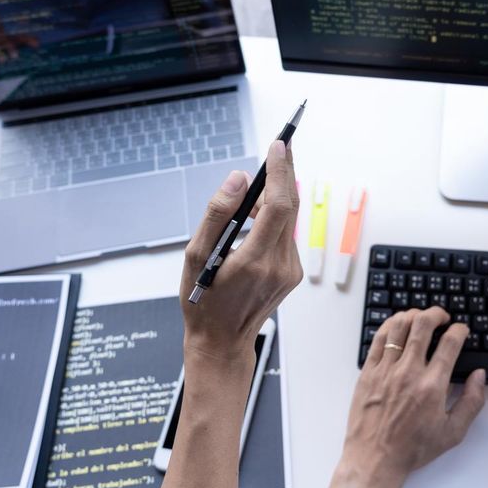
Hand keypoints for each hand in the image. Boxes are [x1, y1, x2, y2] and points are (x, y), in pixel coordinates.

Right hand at [180, 139, 301, 361]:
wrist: (221, 342)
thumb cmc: (202, 301)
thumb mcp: (195, 256)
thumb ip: (217, 214)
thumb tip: (239, 179)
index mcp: (255, 261)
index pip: (278, 205)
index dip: (280, 171)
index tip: (278, 145)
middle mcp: (280, 265)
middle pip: (290, 206)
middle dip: (285, 172)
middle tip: (279, 145)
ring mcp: (290, 270)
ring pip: (289, 219)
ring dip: (275, 197)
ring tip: (252, 190)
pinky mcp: (292, 272)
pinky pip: (286, 233)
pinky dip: (274, 217)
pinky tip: (255, 216)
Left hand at [341, 307, 484, 487]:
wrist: (375, 459)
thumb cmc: (413, 448)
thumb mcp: (453, 432)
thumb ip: (472, 402)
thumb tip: (479, 375)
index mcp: (432, 386)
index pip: (450, 343)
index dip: (459, 330)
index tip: (462, 330)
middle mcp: (409, 372)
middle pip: (423, 325)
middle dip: (436, 314)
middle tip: (442, 316)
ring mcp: (385, 370)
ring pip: (399, 326)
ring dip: (413, 315)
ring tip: (420, 317)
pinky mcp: (368, 372)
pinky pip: (378, 339)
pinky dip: (390, 326)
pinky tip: (398, 326)